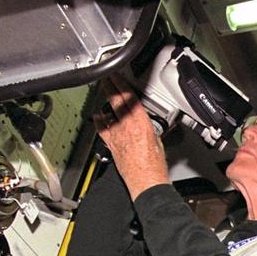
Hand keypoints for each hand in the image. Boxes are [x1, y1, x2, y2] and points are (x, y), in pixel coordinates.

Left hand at [93, 74, 169, 199]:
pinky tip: (97, 116)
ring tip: (102, 93)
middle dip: (109, 86)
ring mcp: (116, 134)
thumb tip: (148, 124)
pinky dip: (99, 120)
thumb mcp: (158, 140)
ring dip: (104, 102)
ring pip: (106, 112)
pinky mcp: (111, 144)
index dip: (120, 83)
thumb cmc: (154, 165)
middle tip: (105, 78)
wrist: (145, 181)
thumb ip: (150, 129)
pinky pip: (101, 129)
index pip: (128, 96)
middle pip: (114, 100)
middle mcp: (126, 126)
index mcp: (140, 122)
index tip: (116, 74)